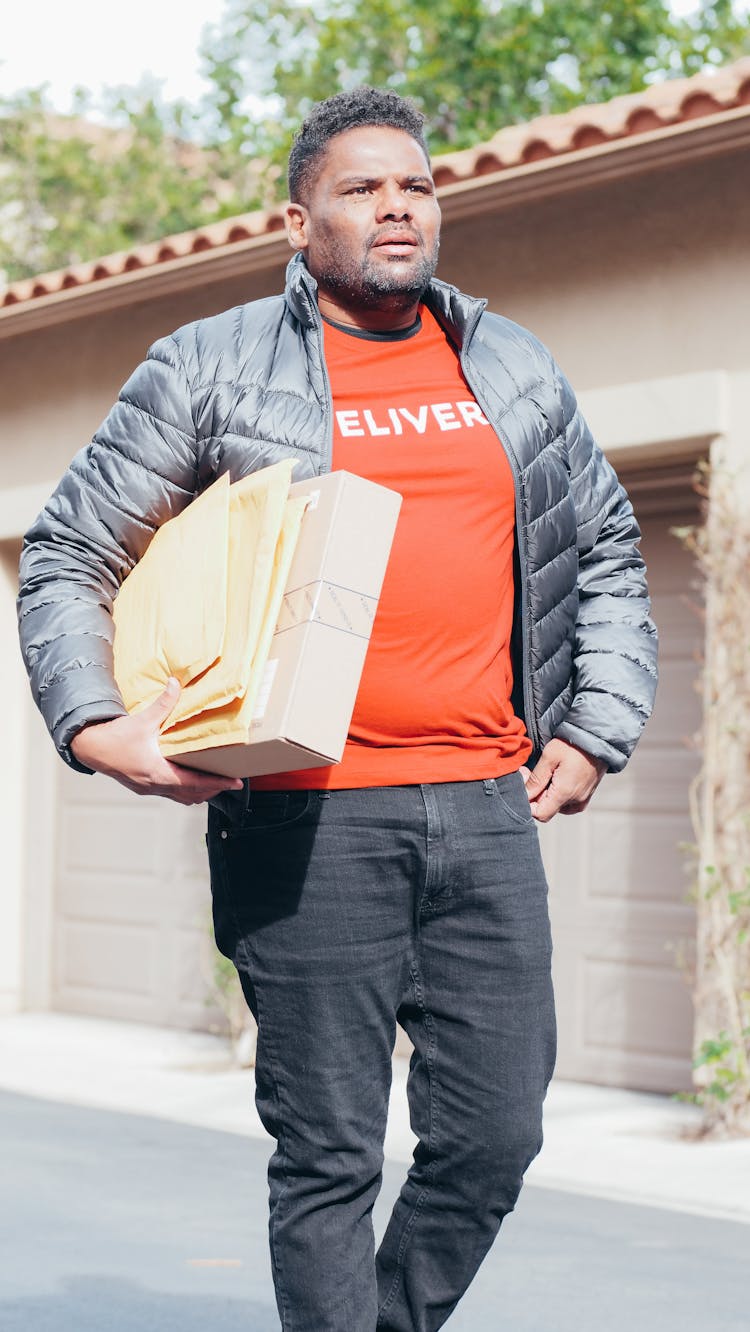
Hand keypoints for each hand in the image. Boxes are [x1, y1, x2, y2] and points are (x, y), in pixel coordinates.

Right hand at [69, 677, 244, 805]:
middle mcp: (154, 785)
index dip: (217, 783)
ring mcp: (147, 788)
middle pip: (191, 795)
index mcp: (158, 773)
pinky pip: (168, 794)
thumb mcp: (143, 720)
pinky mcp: (142, 786)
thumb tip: (176, 683)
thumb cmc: (114, 738)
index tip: (234, 783)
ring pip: (180, 797)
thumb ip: (164, 703)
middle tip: (228, 783)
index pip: (196, 783)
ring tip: (213, 785)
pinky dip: (182, 790)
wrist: (89, 748)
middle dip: (212, 789)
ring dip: (197, 792)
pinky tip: (187, 782)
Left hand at [520, 738, 605, 822]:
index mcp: (564, 793)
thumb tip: (525, 795)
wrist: (597, 739)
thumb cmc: (572, 745)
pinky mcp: (587, 795)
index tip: (527, 784)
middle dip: (537, 795)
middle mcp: (575, 801)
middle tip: (533, 774)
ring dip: (548, 794)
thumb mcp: (549, 756)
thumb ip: (536, 779)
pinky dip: (559, 795)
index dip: (529, 803)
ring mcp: (583, 799)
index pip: (540, 814)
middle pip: (548, 810)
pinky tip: (558, 778)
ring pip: (557, 806)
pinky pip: (568, 803)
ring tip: (548, 774)